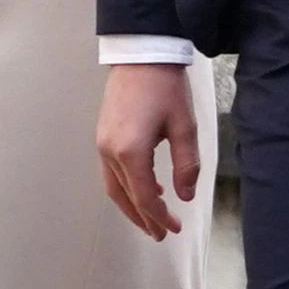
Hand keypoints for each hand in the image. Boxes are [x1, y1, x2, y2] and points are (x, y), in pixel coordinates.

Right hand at [97, 61, 202, 240]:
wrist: (141, 54)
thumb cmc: (165, 87)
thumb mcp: (184, 127)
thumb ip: (186, 165)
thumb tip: (184, 196)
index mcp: (130, 152)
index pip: (144, 197)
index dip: (159, 217)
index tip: (174, 229)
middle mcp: (109, 152)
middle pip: (125, 197)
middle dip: (143, 218)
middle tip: (161, 234)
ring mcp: (102, 143)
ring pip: (114, 187)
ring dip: (132, 206)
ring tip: (152, 218)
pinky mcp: (103, 135)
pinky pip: (111, 172)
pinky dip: (126, 187)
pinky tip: (147, 187)